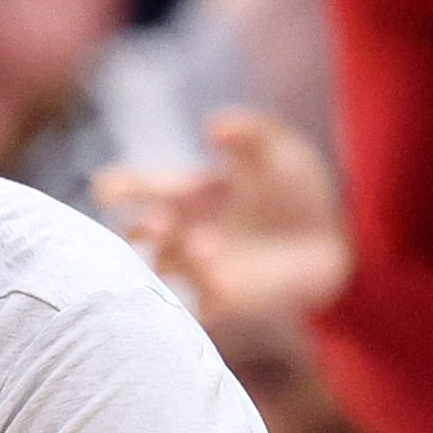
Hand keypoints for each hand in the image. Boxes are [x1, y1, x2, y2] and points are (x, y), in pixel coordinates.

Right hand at [92, 109, 350, 318]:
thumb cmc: (292, 189)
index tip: (105, 188)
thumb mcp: (277, 148)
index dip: (119, 187)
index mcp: (187, 193)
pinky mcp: (221, 299)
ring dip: (179, 259)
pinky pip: (198, 306)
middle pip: (143, 233)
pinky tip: (216, 287)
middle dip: (143, 228)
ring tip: (206, 246)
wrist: (328, 240)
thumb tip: (213, 127)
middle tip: (155, 223)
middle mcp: (182, 231)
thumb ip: (249, 131)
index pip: (142, 189)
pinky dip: (199, 300)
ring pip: (167, 269)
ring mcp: (197, 268)